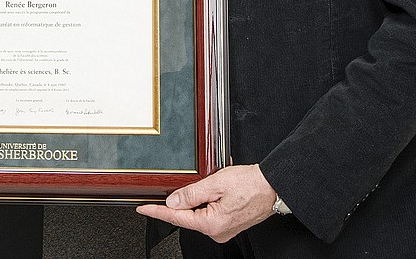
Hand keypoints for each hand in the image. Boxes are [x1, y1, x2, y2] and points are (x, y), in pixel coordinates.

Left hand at [136, 164, 275, 242]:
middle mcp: (216, 231)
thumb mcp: (215, 183)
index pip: (176, 217)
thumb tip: (173, 201)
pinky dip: (209, 200)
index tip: (143, 208)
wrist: (273, 187)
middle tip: (200, 183)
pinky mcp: (229, 224)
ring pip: (200, 212)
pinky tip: (218, 189)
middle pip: (188, 215)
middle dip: (186, 198)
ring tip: (216, 184)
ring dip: (200, 198)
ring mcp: (223, 229)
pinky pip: (210, 212)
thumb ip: (191, 193)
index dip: (157, 211)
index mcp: (211, 224)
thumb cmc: (250, 184)